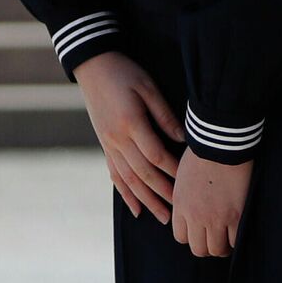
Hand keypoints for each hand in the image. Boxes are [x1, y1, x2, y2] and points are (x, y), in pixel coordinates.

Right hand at [75, 51, 184, 225]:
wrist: (91, 65)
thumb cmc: (123, 72)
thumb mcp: (147, 87)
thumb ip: (164, 115)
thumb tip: (182, 140)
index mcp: (131, 123)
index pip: (157, 156)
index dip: (174, 172)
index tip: (190, 184)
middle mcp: (118, 139)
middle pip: (144, 174)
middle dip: (163, 194)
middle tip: (180, 213)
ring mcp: (109, 144)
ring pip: (129, 180)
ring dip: (146, 200)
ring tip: (162, 217)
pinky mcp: (104, 144)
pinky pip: (114, 174)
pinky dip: (125, 193)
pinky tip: (135, 208)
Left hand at [171, 145, 253, 257]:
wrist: (221, 145)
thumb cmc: (202, 154)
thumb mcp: (182, 178)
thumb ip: (183, 198)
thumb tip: (188, 211)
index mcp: (180, 206)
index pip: (180, 237)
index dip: (191, 236)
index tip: (199, 231)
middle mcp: (195, 216)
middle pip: (199, 248)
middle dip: (207, 246)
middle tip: (215, 238)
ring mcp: (216, 219)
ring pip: (217, 250)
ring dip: (223, 246)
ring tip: (228, 237)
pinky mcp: (236, 216)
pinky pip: (236, 241)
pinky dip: (237, 240)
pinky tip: (239, 230)